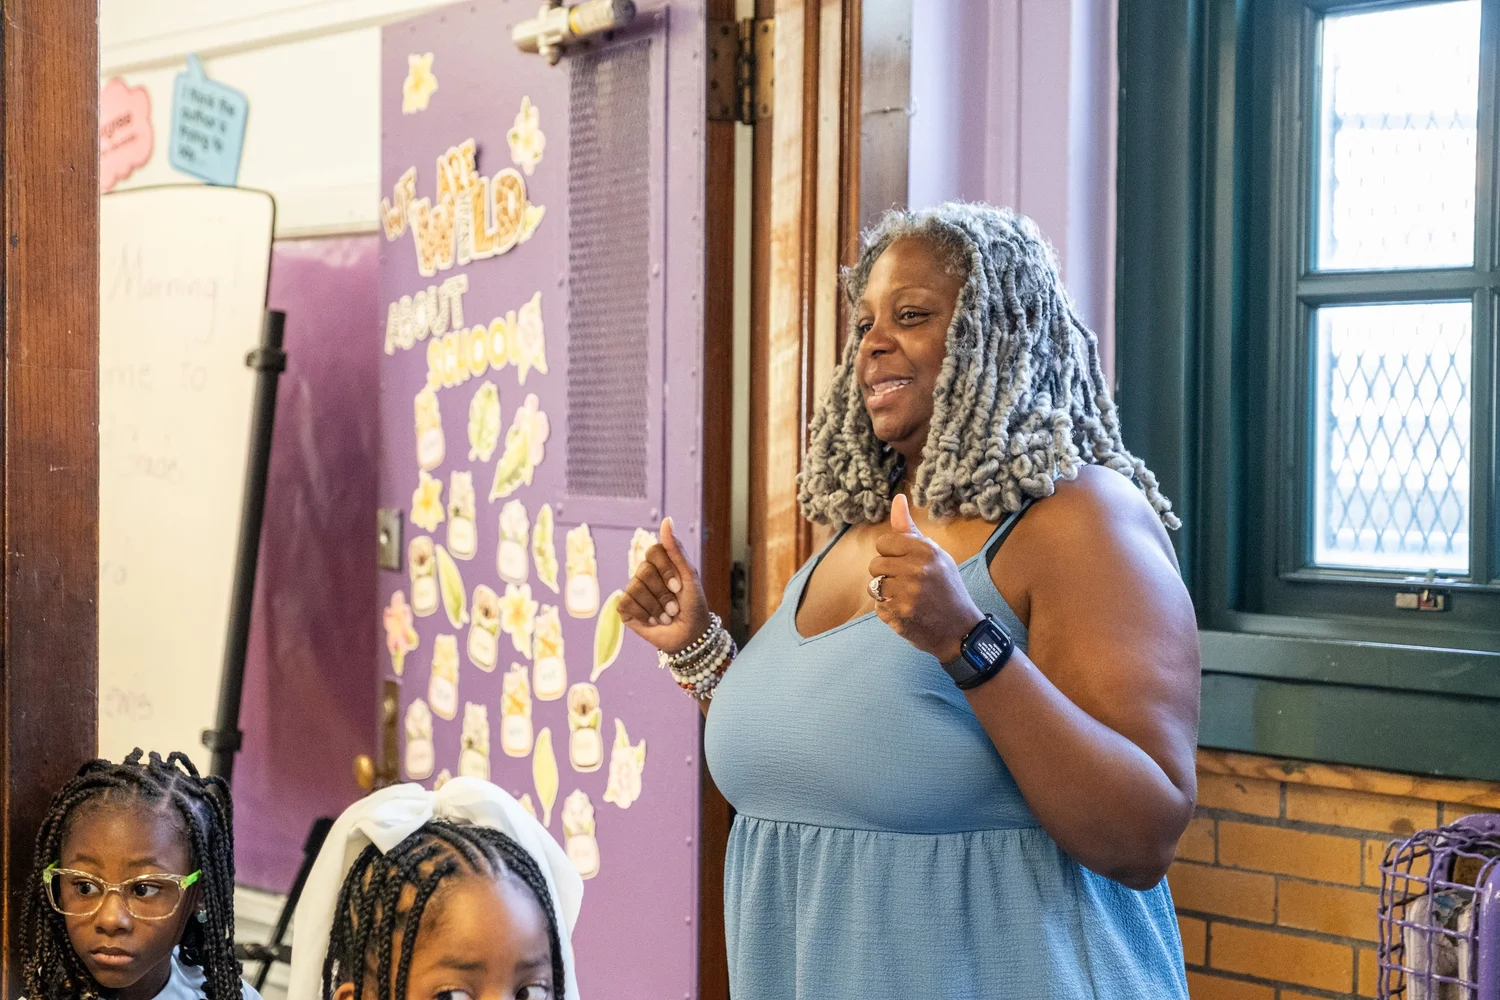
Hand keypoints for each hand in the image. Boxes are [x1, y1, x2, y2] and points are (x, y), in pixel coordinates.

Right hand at [618, 517, 711, 653]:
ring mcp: (633, 590)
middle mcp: (644, 574)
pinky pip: (625, 603)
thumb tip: (667, 520)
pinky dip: (643, 614)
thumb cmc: (693, 604)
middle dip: (663, 593)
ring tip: (666, 616)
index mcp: (659, 563)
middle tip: (674, 607)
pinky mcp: (625, 608)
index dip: (665, 569)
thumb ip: (675, 549)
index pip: (653, 551)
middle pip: (644, 571)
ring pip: (634, 588)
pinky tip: (653, 621)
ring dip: (655, 607)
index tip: (678, 586)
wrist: (690, 634)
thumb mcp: (689, 575)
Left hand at [869, 495, 983, 662]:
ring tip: (906, 598)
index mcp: (926, 550)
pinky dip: (889, 611)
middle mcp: (916, 569)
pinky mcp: (899, 614)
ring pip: (873, 586)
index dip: (891, 555)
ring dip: (885, 594)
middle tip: (908, 584)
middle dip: (887, 574)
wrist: (960, 630)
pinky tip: (907, 612)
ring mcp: (906, 593)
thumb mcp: (935, 555)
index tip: (905, 564)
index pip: (883, 543)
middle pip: (875, 564)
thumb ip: (909, 530)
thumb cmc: (947, 588)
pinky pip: (878, 607)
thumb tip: (897, 498)